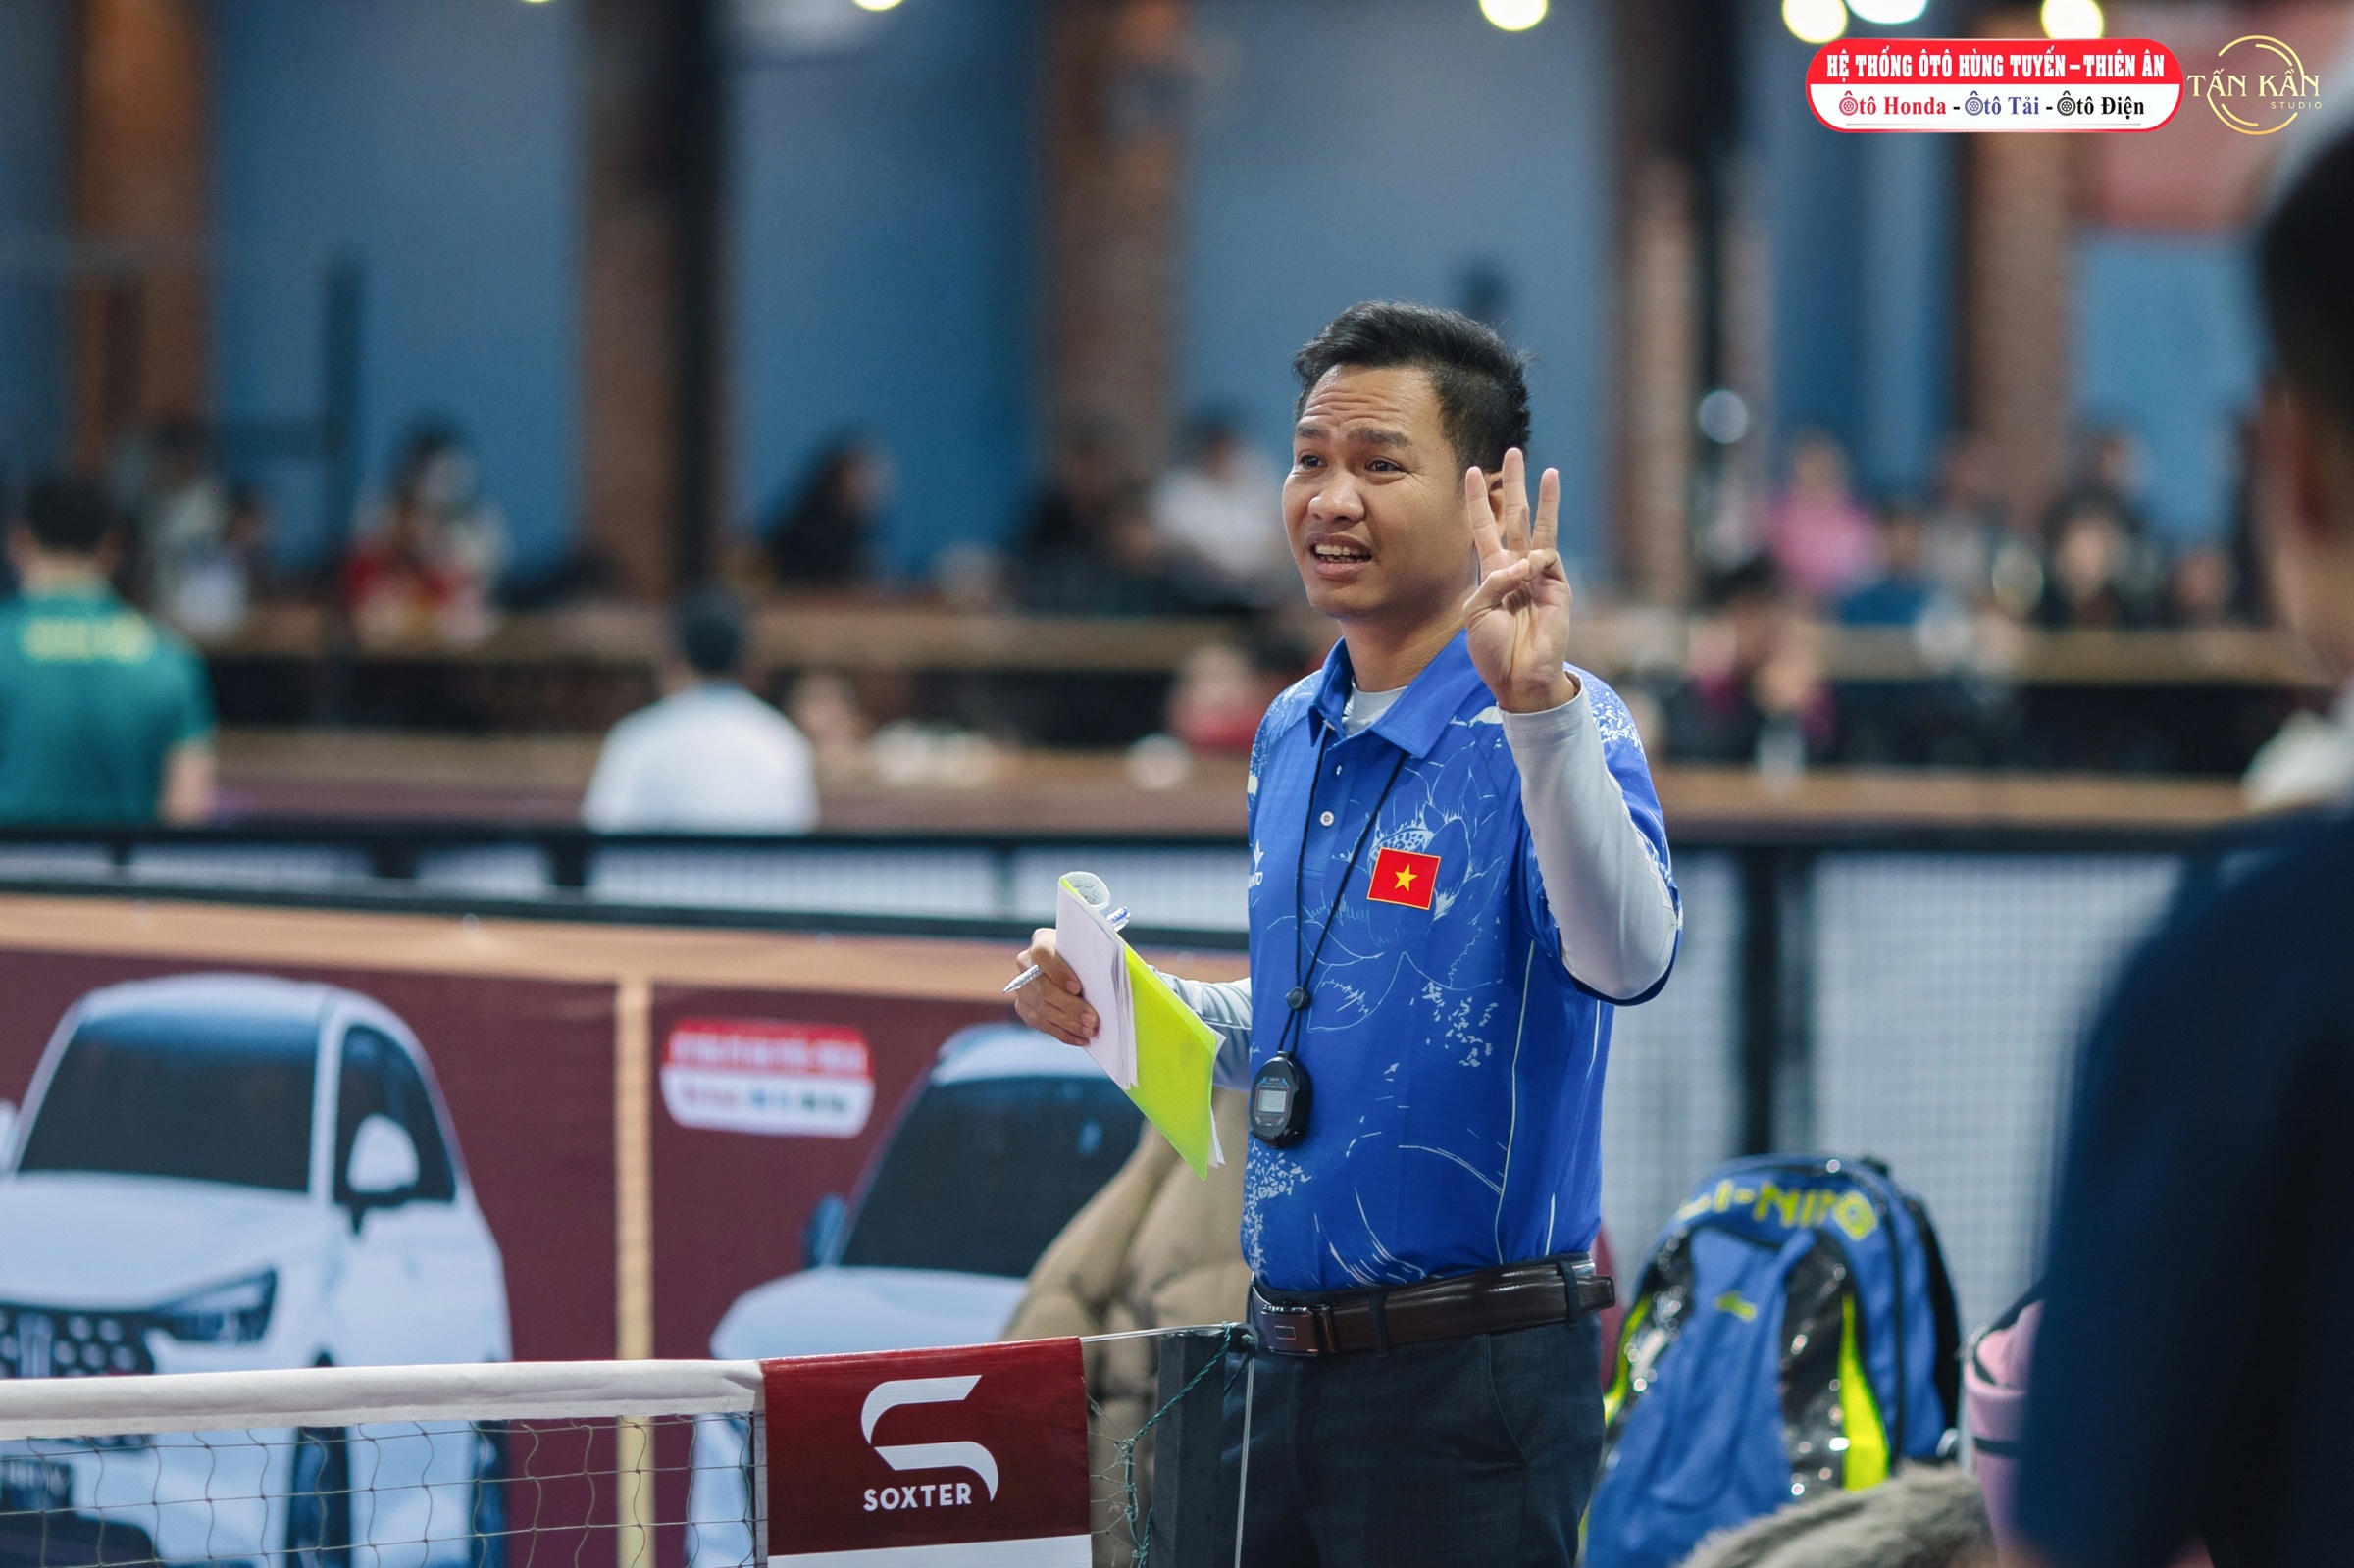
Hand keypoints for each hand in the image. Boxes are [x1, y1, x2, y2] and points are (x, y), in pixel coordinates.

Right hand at [1012, 928, 1098, 1045]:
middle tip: (1092, 1020)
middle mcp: (1025, 963)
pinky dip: (1063, 1033)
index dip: (1059, 972)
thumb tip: (1125, 973)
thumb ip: (1095, 958)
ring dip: (1068, 1023)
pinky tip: (1080, 1038)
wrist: (1064, 965)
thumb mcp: (1087, 950)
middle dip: (1070, 1006)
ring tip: (1089, 1031)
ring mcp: (1022, 987)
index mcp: (1041, 941)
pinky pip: (1041, 1024)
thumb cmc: (1081, 957)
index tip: (1078, 987)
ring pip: (1042, 1009)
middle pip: (1043, 988)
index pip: (1043, 955)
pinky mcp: (1023, 1007)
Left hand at [1462, 449, 1577, 712]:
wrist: (1519, 678)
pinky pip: (1546, 559)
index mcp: (1491, 574)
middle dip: (1514, 485)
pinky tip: (1527, 571)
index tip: (1472, 471)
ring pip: (1541, 528)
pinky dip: (1533, 562)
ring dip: (1543, 499)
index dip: (1479, 500)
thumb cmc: (1492, 651)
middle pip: (1515, 517)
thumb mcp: (1476, 613)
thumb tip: (1522, 562)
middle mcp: (1515, 568)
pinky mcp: (1558, 586)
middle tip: (1514, 452)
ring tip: (1547, 469)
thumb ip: (1491, 582)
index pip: (1484, 528)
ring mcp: (1539, 576)